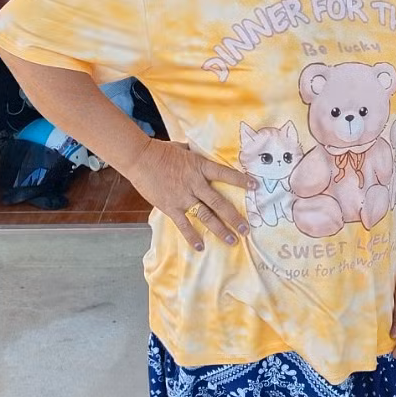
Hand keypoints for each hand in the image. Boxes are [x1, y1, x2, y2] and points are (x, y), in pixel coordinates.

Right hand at [128, 140, 253, 251]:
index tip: (255, 186)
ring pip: (206, 216)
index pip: (225, 174)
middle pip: (219, 203)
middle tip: (247, 229)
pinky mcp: (171, 207)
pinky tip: (201, 247)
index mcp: (200, 167)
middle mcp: (195, 184)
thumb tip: (207, 154)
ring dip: (220, 230)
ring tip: (232, 241)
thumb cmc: (162, 151)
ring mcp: (183, 197)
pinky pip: (184, 225)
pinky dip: (192, 237)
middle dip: (235, 217)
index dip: (241, 180)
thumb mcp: (185, 149)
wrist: (140, 158)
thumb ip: (197, 157)